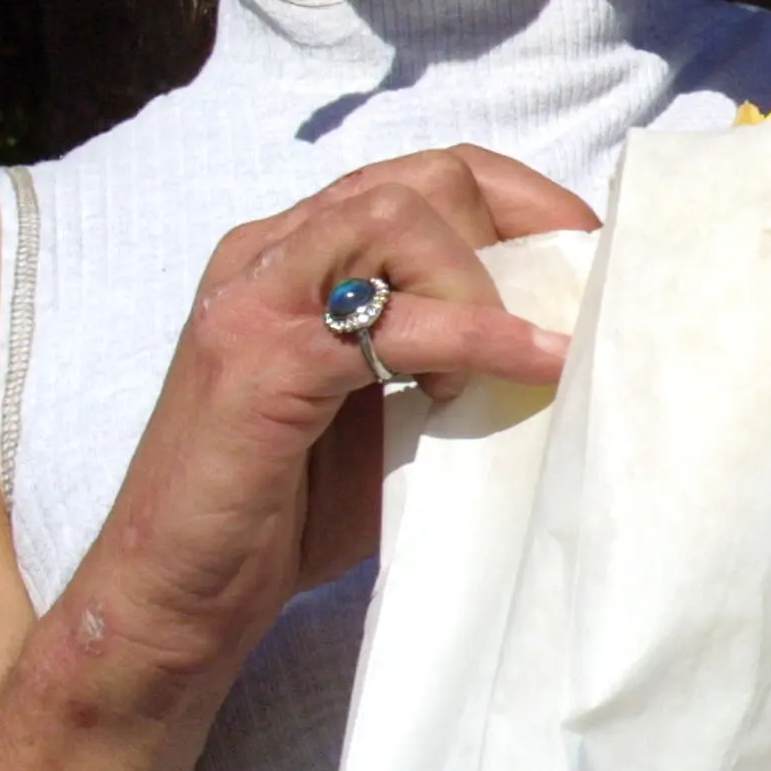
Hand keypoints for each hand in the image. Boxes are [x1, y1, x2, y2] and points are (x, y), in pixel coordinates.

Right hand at [83, 147, 594, 680]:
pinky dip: (481, 338)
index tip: (592, 252)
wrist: (178, 595)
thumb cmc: (290, 510)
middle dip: (520, 230)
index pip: (426, 176)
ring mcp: (256, 296)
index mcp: (297, 253)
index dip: (524, 200)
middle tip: (575, 301)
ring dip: (485, 283)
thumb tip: (568, 338)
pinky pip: (393, 321)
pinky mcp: (260, 357)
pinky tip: (533, 367)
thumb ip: (453, 359)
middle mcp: (268, 251)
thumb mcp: (391, 413)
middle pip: (424, 180)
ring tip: (521, 357)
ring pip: (400, 218)